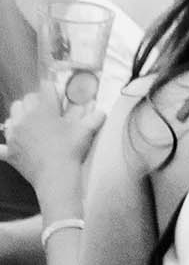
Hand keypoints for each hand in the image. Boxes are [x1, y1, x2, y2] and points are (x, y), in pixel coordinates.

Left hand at [0, 86, 102, 210]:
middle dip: (35, 102)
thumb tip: (101, 110)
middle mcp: (25, 118)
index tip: (58, 95)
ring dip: (20, 117)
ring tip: (32, 125)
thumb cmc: (70, 150)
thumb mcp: (86, 130)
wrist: (55, 176)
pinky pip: (1, 147)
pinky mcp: (10, 151)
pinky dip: (6, 145)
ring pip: (12, 116)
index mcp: (43, 109)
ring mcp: (14, 135)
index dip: (53, 90)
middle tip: (47, 111)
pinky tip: (11, 146)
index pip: (45, 88)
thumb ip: (94, 116)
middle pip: (25, 100)